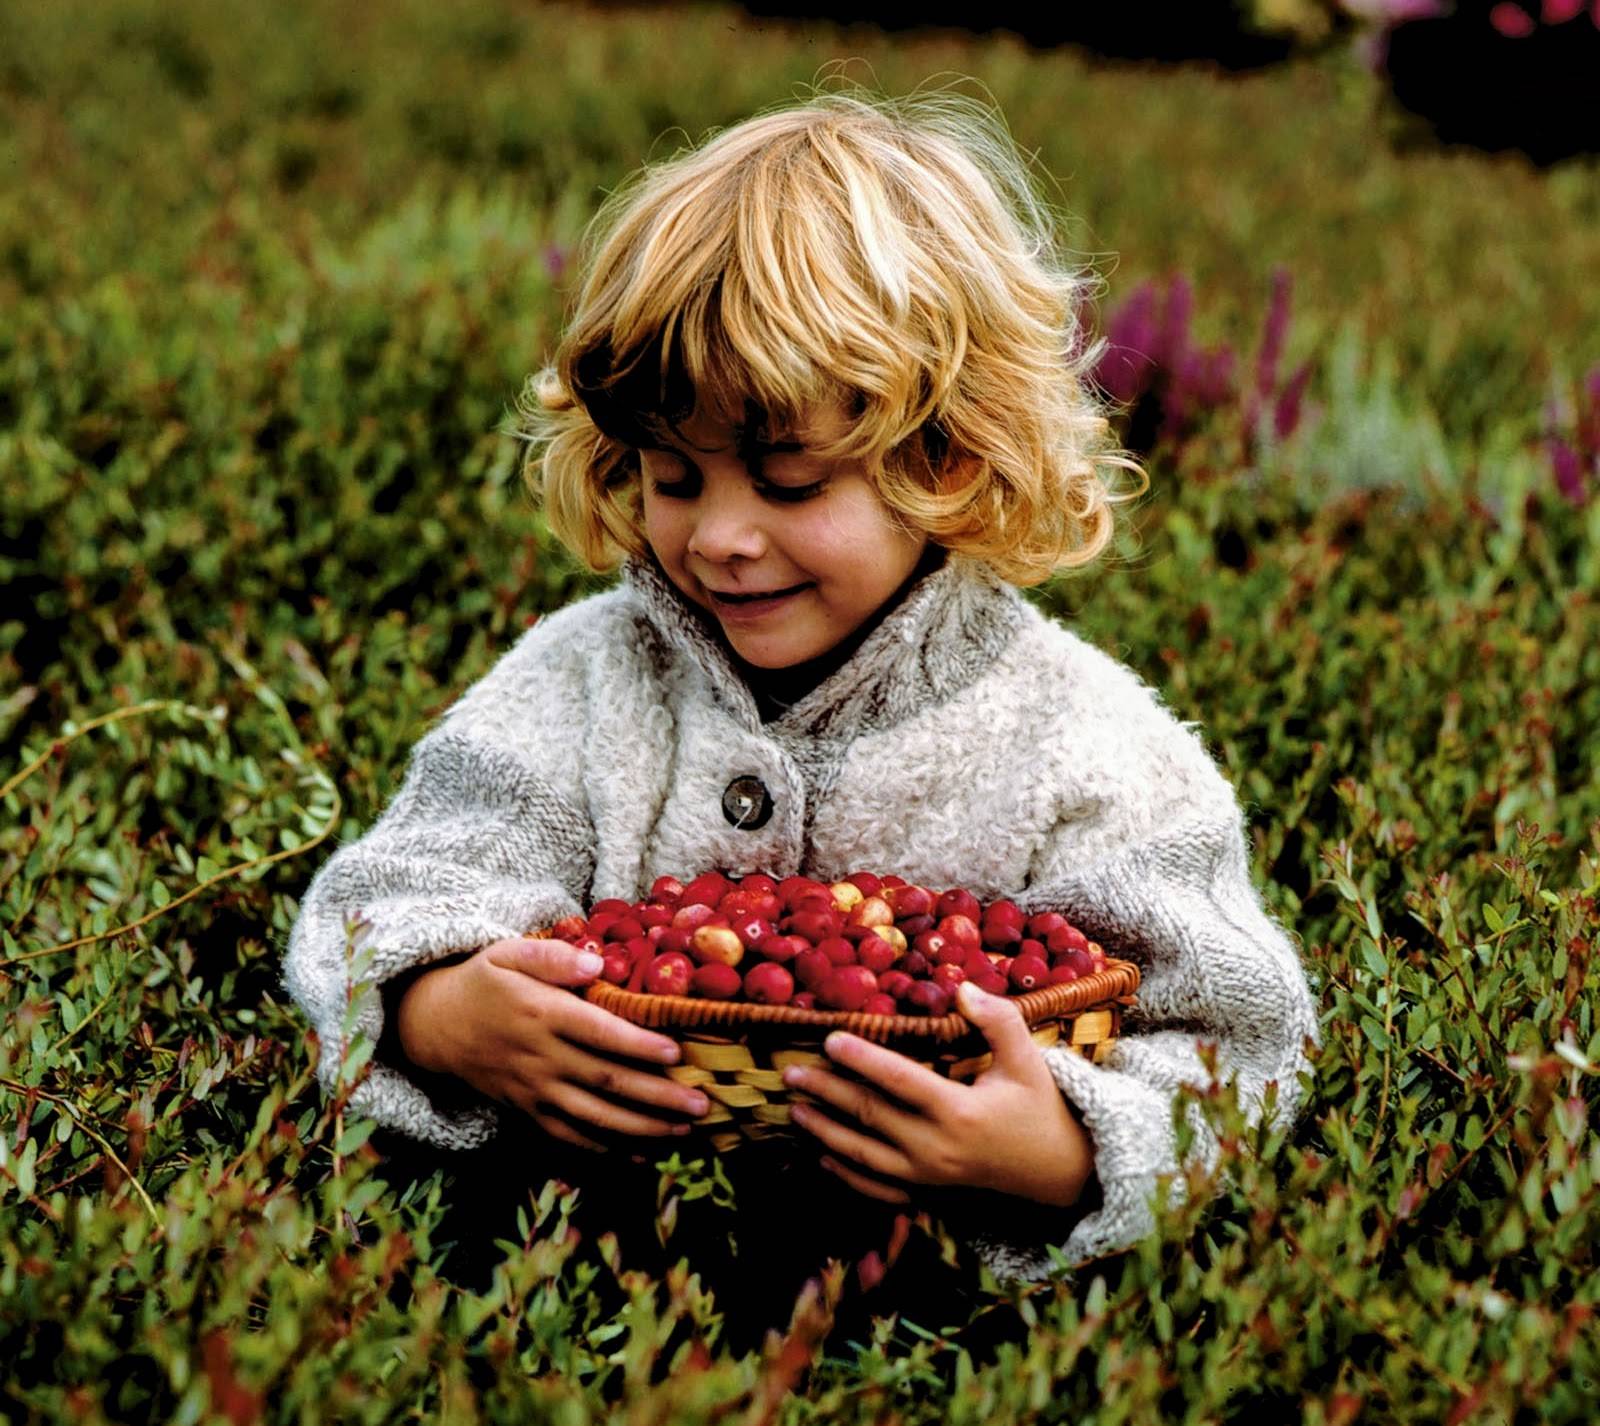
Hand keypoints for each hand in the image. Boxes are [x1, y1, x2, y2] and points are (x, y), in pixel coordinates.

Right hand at [395, 937, 709, 1152]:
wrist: (434, 1024)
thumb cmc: (484, 981)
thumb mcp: (508, 952)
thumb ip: (552, 956)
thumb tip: (596, 964)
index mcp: (541, 1013)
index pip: (597, 1032)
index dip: (637, 1045)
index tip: (675, 1054)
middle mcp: (540, 1056)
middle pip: (605, 1081)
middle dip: (656, 1096)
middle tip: (700, 1105)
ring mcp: (534, 1089)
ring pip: (593, 1116)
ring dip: (641, 1128)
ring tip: (683, 1132)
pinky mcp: (527, 1110)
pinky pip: (569, 1136)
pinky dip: (605, 1149)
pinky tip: (642, 1154)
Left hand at [781, 980, 1094, 1208]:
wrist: (1060, 1171)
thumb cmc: (1040, 1106)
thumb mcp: (1027, 1058)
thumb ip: (997, 1020)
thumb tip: (960, 986)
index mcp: (959, 1112)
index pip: (898, 1079)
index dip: (861, 1057)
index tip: (829, 1037)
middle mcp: (936, 1148)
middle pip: (869, 1115)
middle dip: (826, 1092)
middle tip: (789, 1071)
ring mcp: (928, 1176)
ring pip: (863, 1154)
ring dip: (824, 1131)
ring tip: (793, 1108)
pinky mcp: (927, 1192)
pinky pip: (876, 1188)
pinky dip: (845, 1174)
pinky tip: (821, 1156)